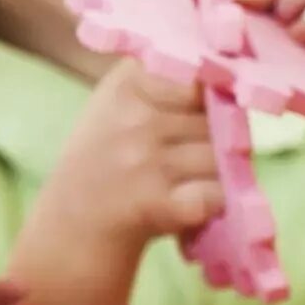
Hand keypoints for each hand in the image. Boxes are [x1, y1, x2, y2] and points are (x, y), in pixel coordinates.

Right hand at [38, 59, 221, 250]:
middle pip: (215, 119)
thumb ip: (169, 85)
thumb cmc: (107, 160)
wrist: (71, 227)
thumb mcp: (121, 105)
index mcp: (126, 84)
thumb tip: (233, 81)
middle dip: (216, 139)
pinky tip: (188, 205)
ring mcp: (143, 161)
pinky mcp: (156, 203)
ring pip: (221, 157)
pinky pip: (216, 194)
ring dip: (216, 174)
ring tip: (184, 182)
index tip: (199, 111)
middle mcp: (133, 118)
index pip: (199, 77)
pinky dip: (212, 204)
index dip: (209, 98)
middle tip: (185, 158)